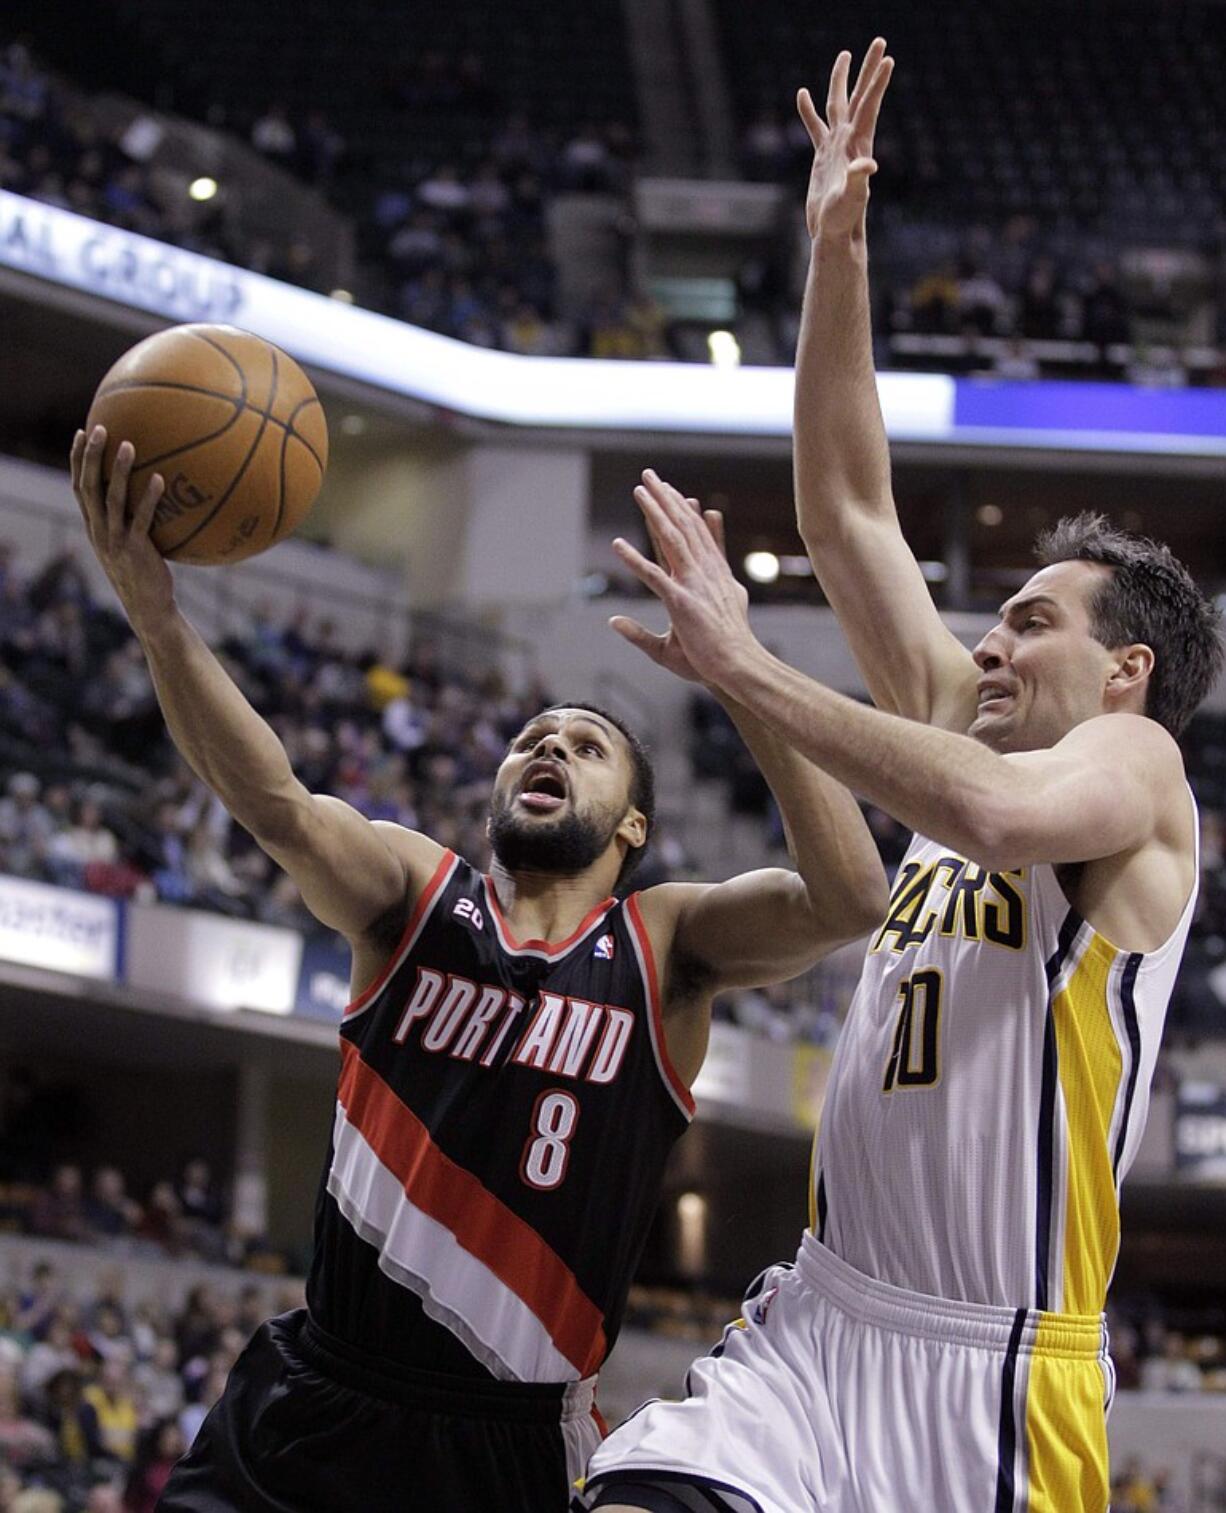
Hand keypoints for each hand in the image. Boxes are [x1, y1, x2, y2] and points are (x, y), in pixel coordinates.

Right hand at [70, 425, 172, 635]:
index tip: (82, 432)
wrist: (148, 608)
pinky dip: (148, 498)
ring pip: (111, 499)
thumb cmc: (144, 573)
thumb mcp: (131, 544)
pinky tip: (159, 479)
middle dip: (91, 456)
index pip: (79, 487)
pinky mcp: (134, 550)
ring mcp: (114, 540)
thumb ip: (132, 520)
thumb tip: (154, 489)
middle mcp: (98, 530)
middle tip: (99, 428)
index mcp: (94, 526)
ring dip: (119, 470)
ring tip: (128, 444)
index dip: (78, 460)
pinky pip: (141, 519)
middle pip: (88, 486)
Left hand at [611, 470, 760, 689]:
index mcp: (709, 577)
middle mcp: (702, 574)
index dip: (682, 512)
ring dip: (653, 514)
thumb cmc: (715, 655)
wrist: (737, 667)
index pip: (694, 537)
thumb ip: (647, 626)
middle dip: (665, 500)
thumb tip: (614, 620)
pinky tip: (617, 546)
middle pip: (681, 528)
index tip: (673, 491)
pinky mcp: (680, 602)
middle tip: (650, 476)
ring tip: (639, 491)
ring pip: (669, 541)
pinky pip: (652, 576)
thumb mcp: (682, 635)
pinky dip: (634, 560)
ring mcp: (692, 585)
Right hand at [798, 38, 893, 242]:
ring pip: (837, 105)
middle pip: (858, 96)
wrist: (833, 234)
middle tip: (879, 40)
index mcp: (857, 145)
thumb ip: (858, 181)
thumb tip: (868, 165)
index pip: (868, 106)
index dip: (876, 83)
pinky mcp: (823, 157)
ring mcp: (836, 147)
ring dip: (840, 80)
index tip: (887, 58)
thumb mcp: (850, 200)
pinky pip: (815, 126)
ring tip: (843, 54)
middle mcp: (849, 141)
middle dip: (867, 69)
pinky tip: (801, 94)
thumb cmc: (843, 220)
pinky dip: (808, 110)